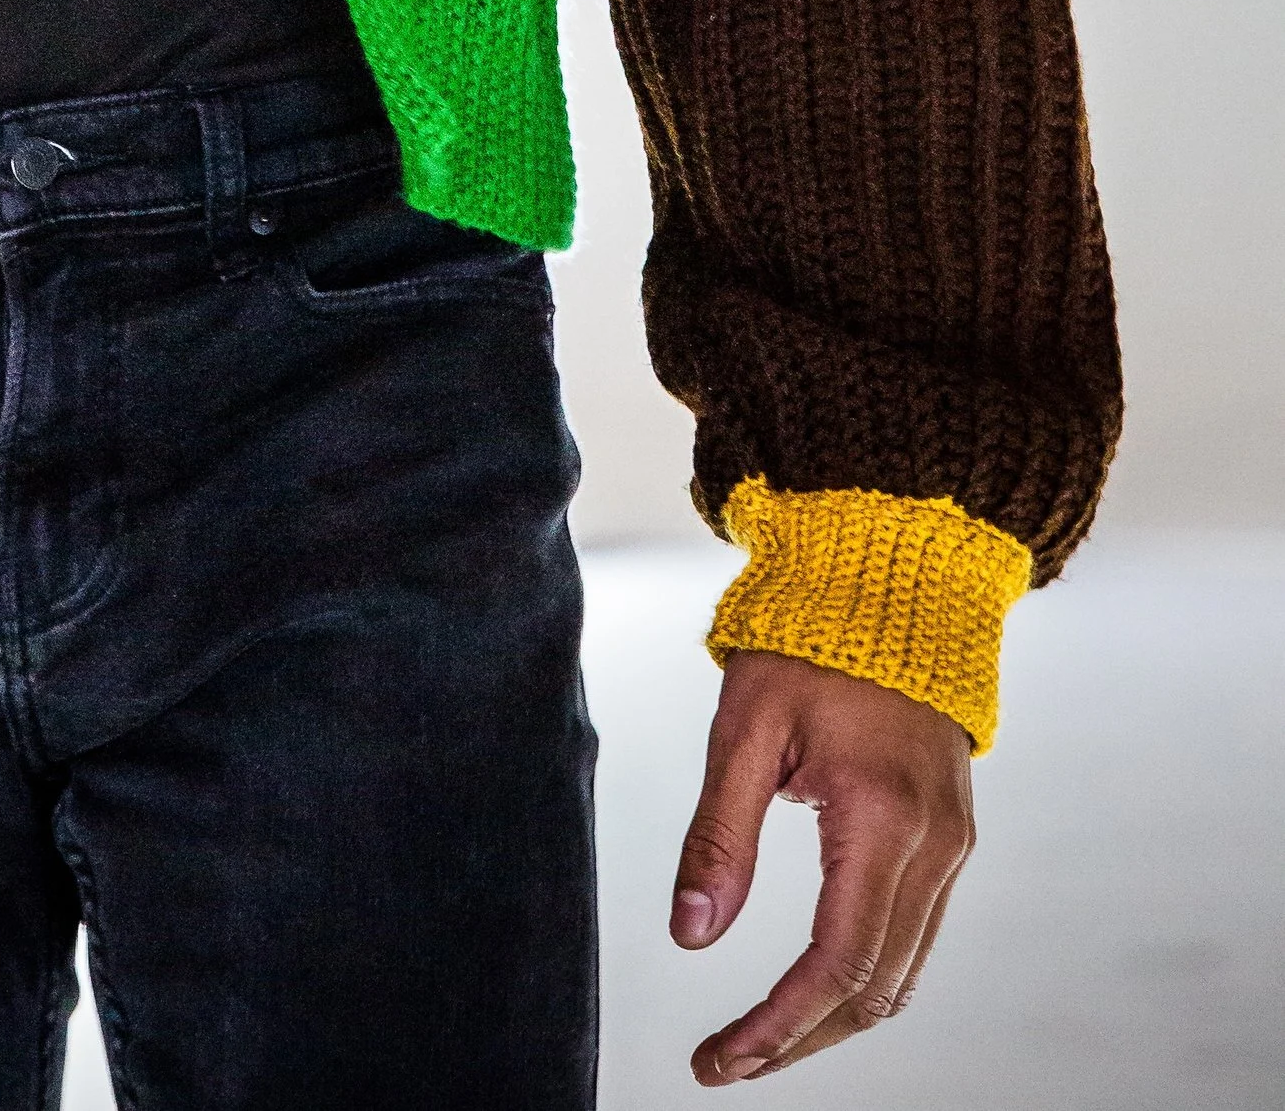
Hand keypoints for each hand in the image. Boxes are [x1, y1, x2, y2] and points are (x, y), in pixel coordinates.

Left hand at [672, 649, 973, 1081]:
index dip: (778, 1025)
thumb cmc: (810, 641)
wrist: (895, 583)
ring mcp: (954, 846)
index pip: (836, 963)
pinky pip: (916, 938)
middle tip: (728, 1063)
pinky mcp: (952, 839)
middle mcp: (935, 845)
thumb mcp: (745, 726)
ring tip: (760, 1041)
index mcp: (883, 817)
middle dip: (800, 1039)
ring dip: (834, 1020)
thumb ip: (719, 834)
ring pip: (902, 974)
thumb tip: (691, 934)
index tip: (720, 1059)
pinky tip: (813, 988)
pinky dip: (866, 979)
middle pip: (875, 989)